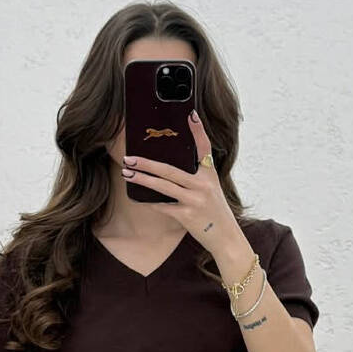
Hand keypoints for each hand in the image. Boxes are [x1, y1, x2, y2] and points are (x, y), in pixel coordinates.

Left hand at [121, 110, 243, 256]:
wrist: (225, 237)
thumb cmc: (214, 211)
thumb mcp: (210, 189)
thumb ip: (195, 177)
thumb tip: (165, 168)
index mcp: (210, 174)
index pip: (204, 147)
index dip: (198, 131)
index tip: (190, 114)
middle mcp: (204, 184)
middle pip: (170, 169)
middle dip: (146, 163)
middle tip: (129, 158)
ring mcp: (195, 200)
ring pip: (163, 186)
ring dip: (142, 180)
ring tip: (127, 174)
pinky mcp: (187, 216)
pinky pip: (163, 206)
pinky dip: (150, 202)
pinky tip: (138, 198)